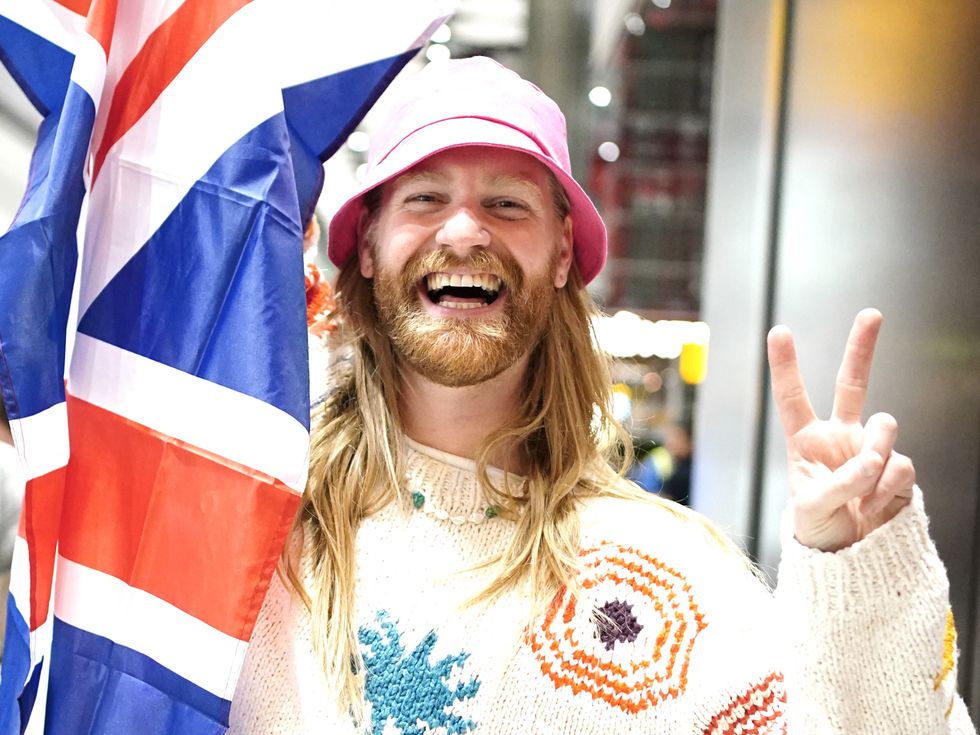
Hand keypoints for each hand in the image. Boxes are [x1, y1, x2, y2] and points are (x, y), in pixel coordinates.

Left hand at [767, 309, 914, 551]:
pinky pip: (902, 465)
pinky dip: (888, 489)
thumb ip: (839, 483)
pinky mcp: (899, 471)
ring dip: (875, 459)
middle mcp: (840, 439)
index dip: (786, 365)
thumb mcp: (811, 509)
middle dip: (863, 348)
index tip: (778, 331)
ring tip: (861, 494)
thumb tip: (873, 461)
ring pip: (885, 429)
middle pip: (853, 385)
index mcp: (806, 442)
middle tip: (872, 314)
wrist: (851, 562)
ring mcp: (871, 451)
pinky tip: (874, 509)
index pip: (793, 398)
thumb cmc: (817, 531)